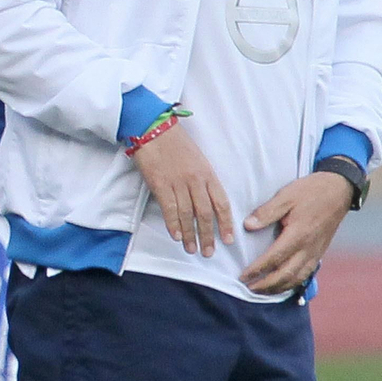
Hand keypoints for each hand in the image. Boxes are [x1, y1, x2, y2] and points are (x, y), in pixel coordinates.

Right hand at [131, 123, 234, 256]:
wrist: (153, 128)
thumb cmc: (175, 143)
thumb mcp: (198, 159)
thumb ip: (203, 180)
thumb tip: (206, 203)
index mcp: (208, 173)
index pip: (221, 203)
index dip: (225, 224)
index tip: (228, 240)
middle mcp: (195, 180)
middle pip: (206, 214)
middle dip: (208, 235)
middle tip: (208, 252)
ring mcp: (177, 182)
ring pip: (188, 214)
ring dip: (190, 234)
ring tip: (192, 249)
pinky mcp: (160, 184)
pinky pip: (169, 208)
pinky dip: (173, 224)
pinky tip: (176, 235)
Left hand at [239, 171, 350, 294]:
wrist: (339, 190)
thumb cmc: (310, 191)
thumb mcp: (285, 196)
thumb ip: (266, 212)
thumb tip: (247, 226)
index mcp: (298, 234)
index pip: (274, 258)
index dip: (257, 270)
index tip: (242, 276)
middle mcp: (308, 248)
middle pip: (286, 275)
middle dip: (266, 285)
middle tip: (248, 288)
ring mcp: (316, 252)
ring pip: (297, 278)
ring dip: (279, 288)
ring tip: (262, 291)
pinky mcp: (320, 252)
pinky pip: (306, 274)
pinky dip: (293, 283)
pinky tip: (282, 285)